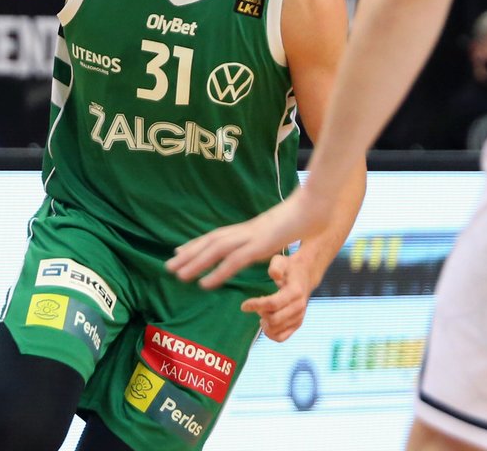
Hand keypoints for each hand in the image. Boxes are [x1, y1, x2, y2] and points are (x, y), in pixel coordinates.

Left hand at [167, 189, 329, 288]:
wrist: (318, 203)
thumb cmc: (307, 213)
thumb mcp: (285, 227)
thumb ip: (274, 234)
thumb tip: (270, 237)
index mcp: (251, 227)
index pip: (218, 234)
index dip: (198, 243)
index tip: (181, 250)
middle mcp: (247, 230)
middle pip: (211, 241)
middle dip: (189, 253)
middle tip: (168, 264)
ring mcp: (253, 236)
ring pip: (216, 250)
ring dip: (195, 262)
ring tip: (177, 274)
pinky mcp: (262, 244)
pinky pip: (234, 261)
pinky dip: (217, 272)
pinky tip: (204, 283)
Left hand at [240, 253, 316, 341]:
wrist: (306, 276)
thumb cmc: (289, 267)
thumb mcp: (281, 261)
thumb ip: (276, 266)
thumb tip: (274, 275)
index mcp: (295, 291)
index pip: (273, 303)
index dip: (256, 305)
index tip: (243, 305)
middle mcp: (299, 306)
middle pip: (274, 319)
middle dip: (261, 314)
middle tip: (256, 306)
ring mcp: (299, 316)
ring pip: (277, 330)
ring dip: (265, 324)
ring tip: (262, 313)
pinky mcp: (298, 324)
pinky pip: (282, 337)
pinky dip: (271, 334)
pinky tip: (266, 323)